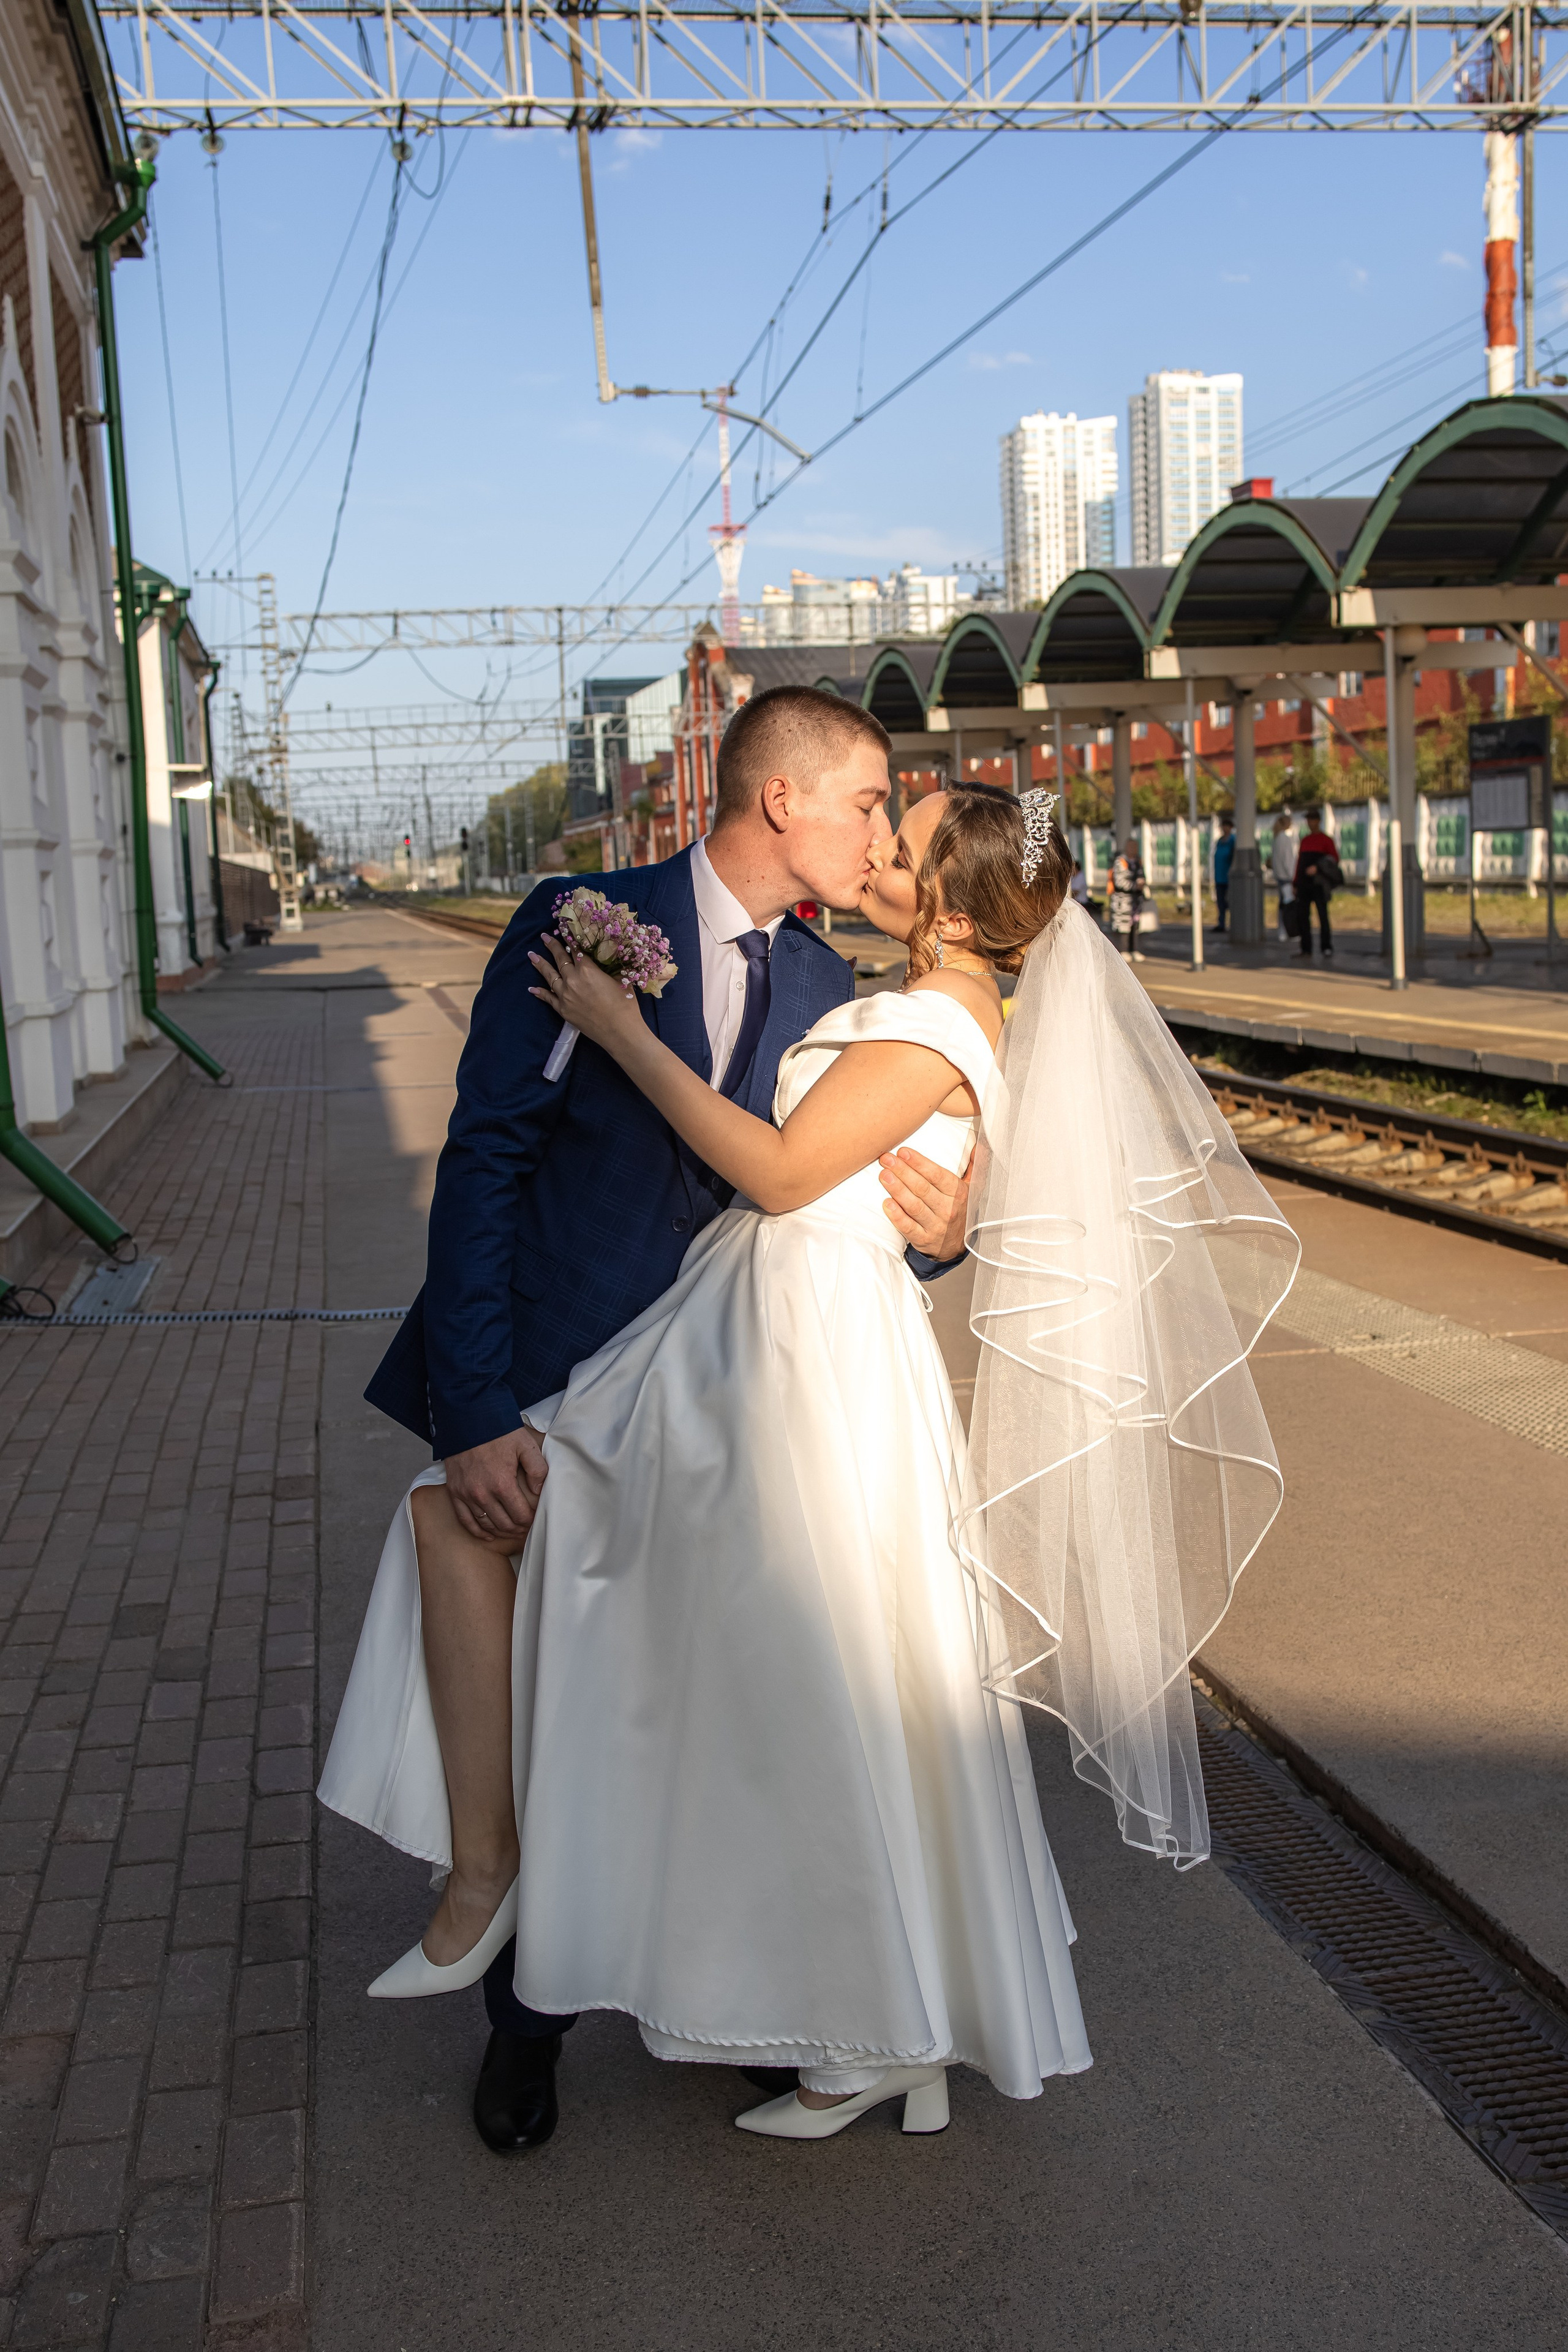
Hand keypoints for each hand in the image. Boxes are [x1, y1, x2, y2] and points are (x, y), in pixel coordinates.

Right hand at [444, 1424, 547, 1547]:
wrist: (467, 1419)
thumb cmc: (498, 1431)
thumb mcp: (525, 1445)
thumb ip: (538, 1469)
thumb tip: (539, 1491)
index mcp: (502, 1484)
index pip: (520, 1515)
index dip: (530, 1520)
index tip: (534, 1518)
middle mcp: (483, 1494)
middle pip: (504, 1523)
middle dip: (518, 1528)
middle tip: (525, 1526)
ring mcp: (467, 1494)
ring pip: (486, 1524)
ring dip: (501, 1531)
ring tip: (511, 1530)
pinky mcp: (455, 1492)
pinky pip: (465, 1520)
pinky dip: (477, 1531)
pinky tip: (488, 1535)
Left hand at [528, 935, 644, 1052]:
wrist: (620, 1032)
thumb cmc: (625, 1005)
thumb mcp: (620, 979)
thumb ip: (609, 968)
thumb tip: (607, 959)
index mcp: (587, 970)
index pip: (575, 949)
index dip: (569, 938)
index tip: (563, 929)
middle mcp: (572, 980)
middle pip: (560, 959)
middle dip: (551, 946)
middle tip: (544, 937)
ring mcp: (565, 996)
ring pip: (550, 976)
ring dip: (540, 965)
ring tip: (531, 955)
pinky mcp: (563, 1010)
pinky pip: (548, 998)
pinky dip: (540, 992)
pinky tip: (532, 988)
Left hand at [878, 1146, 968, 1262]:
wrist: (956, 1245)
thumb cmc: (958, 1211)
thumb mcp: (972, 1189)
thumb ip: (974, 1167)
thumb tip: (978, 1146)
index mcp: (958, 1194)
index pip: (937, 1175)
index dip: (919, 1163)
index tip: (903, 1152)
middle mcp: (948, 1210)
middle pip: (922, 1188)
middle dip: (902, 1171)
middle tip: (886, 1159)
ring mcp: (936, 1226)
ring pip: (914, 1205)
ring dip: (897, 1189)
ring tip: (884, 1175)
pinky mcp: (923, 1239)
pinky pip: (908, 1227)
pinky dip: (897, 1216)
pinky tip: (886, 1203)